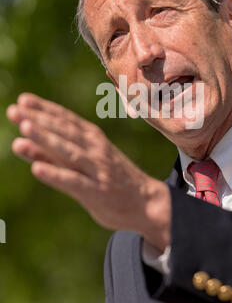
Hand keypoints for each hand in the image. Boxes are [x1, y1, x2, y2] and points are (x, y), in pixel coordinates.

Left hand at [6, 93, 170, 250]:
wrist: (146, 202)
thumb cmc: (110, 180)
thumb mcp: (82, 163)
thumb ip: (52, 154)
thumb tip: (19, 141)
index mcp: (93, 138)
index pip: (66, 119)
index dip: (44, 109)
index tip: (22, 100)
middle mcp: (95, 149)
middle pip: (65, 132)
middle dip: (39, 120)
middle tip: (15, 110)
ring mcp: (96, 169)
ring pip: (69, 152)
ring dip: (46, 140)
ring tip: (24, 129)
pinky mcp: (96, 191)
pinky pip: (73, 181)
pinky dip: (55, 174)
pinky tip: (36, 169)